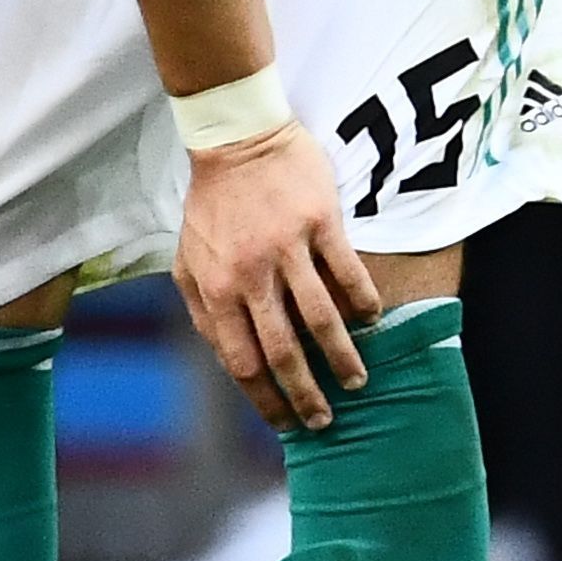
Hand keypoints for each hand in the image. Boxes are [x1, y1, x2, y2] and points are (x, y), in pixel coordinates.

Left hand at [176, 121, 379, 427]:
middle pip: (283, 350)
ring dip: (342, 356)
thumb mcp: (188, 259)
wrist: (236, 138)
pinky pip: (348, 271)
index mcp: (215, 289)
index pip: (242, 361)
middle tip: (325, 418)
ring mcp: (288, 248)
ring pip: (320, 317)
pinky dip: (363, 301)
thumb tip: (222, 356)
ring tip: (357, 380)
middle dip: (305, 393)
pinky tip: (373, 319)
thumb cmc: (211, 204)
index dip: (265, 399)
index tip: (285, 422)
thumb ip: (200, 309)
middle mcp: (251, 275)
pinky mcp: (320, 222)